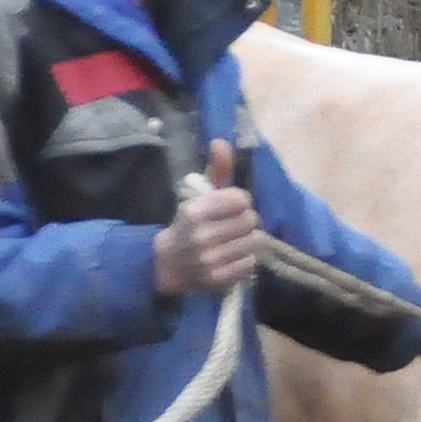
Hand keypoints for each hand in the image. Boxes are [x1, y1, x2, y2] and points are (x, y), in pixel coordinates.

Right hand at [152, 144, 261, 295]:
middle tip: (233, 225)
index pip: (241, 199)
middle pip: (251, 220)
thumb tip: (221, 142)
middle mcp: (201, 236)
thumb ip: (215, 170)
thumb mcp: (198, 195)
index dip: (240, 201)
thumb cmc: (188, 224)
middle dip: (245, 220)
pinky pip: (251, 262)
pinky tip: (232, 255)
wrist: (165, 265)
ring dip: (248, 239)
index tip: (230, 206)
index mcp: (194, 211)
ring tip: (233, 240)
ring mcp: (210, 259)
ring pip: (255, 241)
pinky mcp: (218, 279)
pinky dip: (246, 258)